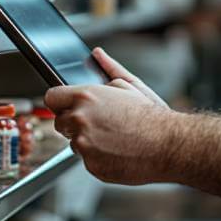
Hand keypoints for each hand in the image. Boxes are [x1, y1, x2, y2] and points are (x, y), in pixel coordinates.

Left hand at [45, 48, 173, 183]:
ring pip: (74, 143)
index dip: (61, 101)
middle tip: (99, 122)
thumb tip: (98, 54)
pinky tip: (117, 150)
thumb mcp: (131, 85)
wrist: (168, 145)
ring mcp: (84, 145)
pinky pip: (87, 160)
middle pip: (60, 122)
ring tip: (114, 137)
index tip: (68, 105)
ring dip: (87, 140)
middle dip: (74, 122)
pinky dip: (98, 157)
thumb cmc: (152, 116)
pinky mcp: (91, 165)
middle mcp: (80, 120)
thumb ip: (109, 68)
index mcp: (86, 97)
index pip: (52, 97)